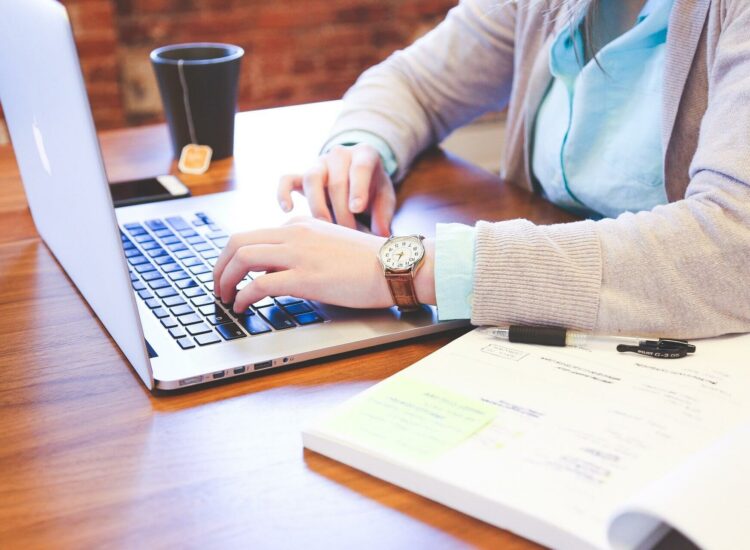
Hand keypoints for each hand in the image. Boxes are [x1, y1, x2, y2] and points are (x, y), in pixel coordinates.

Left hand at [213, 218, 434, 313]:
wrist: (395, 265)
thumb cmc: (370, 262)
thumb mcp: (331, 245)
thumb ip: (306, 250)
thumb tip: (283, 270)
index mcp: (301, 225)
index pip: (254, 235)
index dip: (235, 258)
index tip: (231, 274)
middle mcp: (294, 234)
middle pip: (238, 241)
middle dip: (220, 266)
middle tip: (217, 286)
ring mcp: (298, 254)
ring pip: (242, 258)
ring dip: (225, 279)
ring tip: (224, 298)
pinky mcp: (305, 277)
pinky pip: (259, 284)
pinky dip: (243, 296)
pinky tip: (242, 307)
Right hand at [277, 143, 395, 236]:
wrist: (357, 176)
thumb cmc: (373, 189)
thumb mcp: (385, 198)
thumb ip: (384, 214)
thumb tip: (381, 235)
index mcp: (364, 155)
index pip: (360, 168)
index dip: (358, 188)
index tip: (357, 208)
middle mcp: (340, 155)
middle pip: (336, 181)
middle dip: (342, 210)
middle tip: (348, 233)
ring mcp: (319, 164)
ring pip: (311, 179)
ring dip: (318, 206)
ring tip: (325, 228)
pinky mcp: (302, 175)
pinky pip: (287, 180)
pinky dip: (284, 193)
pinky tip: (288, 210)